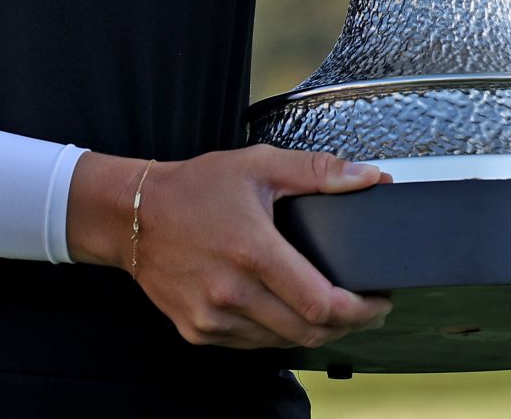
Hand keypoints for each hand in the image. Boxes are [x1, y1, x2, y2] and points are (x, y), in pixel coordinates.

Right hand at [66, 146, 393, 349]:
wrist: (131, 215)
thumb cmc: (194, 188)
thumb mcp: (258, 166)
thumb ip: (318, 172)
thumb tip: (369, 178)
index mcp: (252, 251)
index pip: (322, 303)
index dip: (360, 309)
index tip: (378, 300)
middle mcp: (232, 292)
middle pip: (309, 331)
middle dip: (348, 323)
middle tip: (364, 306)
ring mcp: (213, 317)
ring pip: (284, 342)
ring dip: (313, 330)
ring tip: (328, 306)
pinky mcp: (198, 330)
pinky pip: (253, 344)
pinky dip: (277, 332)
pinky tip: (284, 309)